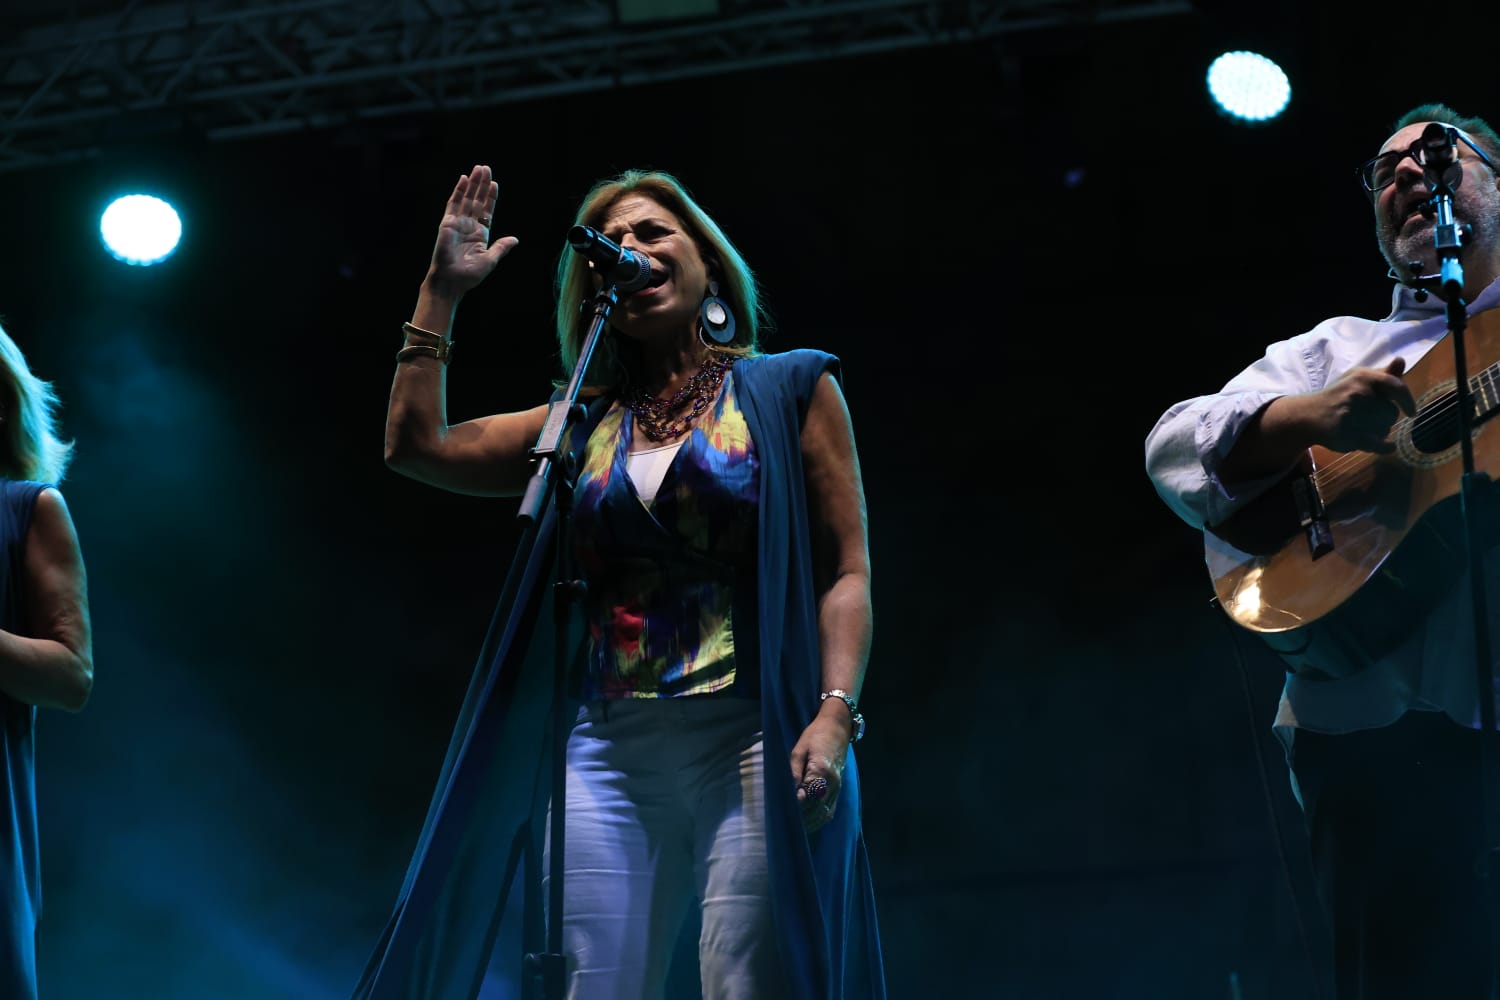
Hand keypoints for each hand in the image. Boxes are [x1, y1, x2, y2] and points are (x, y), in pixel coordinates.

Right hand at [427, 164, 518, 297]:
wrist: (452, 281)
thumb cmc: (470, 275)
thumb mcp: (491, 259)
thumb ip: (502, 247)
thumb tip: (515, 239)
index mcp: (481, 233)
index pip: (487, 210)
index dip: (491, 197)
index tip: (495, 183)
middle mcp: (469, 225)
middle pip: (477, 200)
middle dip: (482, 185)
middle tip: (486, 168)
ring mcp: (458, 223)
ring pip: (466, 198)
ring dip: (473, 183)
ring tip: (478, 168)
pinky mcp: (448, 223)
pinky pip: (453, 204)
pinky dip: (459, 191)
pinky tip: (464, 179)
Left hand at [790, 711, 850, 833]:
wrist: (837, 728)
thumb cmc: (815, 736)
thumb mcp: (799, 750)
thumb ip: (794, 772)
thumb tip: (789, 792)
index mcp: (821, 771)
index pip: (808, 797)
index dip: (796, 806)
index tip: (783, 810)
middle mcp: (832, 783)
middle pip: (817, 808)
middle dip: (801, 817)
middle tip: (784, 821)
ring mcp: (837, 787)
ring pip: (824, 813)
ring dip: (810, 821)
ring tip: (794, 826)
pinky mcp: (838, 789)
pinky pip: (830, 810)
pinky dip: (820, 819)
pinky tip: (808, 822)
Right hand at [1303, 357, 1416, 453]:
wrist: (1307, 415)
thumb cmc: (1338, 396)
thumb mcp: (1358, 380)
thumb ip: (1383, 374)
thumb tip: (1401, 360)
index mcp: (1362, 377)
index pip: (1396, 387)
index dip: (1407, 401)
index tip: (1412, 412)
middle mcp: (1357, 393)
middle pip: (1391, 413)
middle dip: (1386, 418)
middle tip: (1370, 419)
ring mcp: (1351, 415)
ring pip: (1385, 429)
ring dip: (1380, 432)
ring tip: (1364, 428)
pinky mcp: (1347, 434)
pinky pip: (1379, 444)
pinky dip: (1386, 447)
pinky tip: (1388, 446)